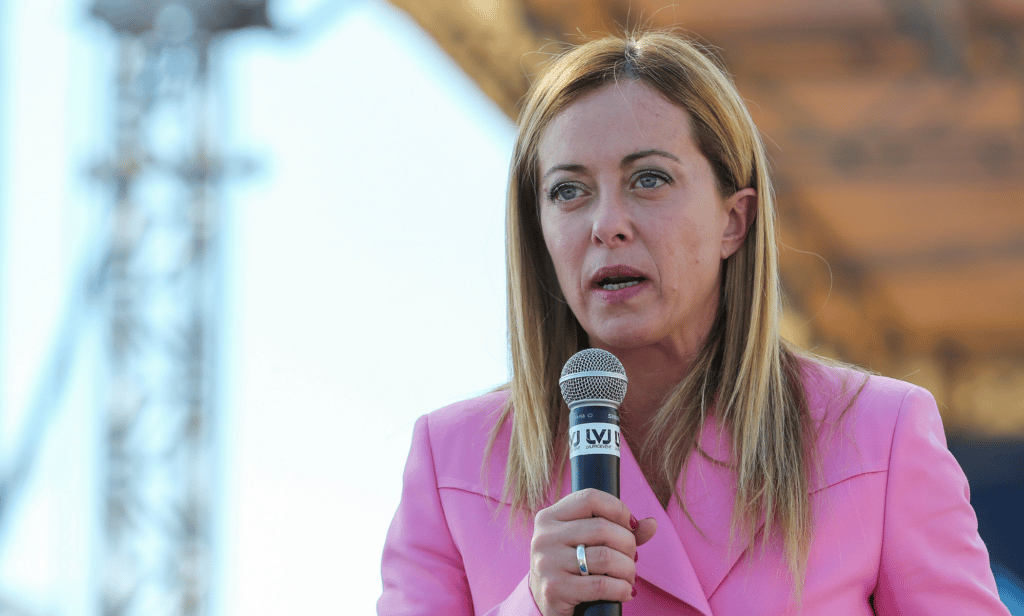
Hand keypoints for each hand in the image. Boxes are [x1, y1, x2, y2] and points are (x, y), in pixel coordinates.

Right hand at [528, 488, 657, 615]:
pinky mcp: (554, 589)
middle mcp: (544, 537)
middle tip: (632, 557)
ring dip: (628, 569)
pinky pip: (602, 585)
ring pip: (606, 557)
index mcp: (549, 517)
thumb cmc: (571, 567)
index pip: (590, 498)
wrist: (545, 603)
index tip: (630, 526)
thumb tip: (651, 524)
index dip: (618, 509)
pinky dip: (622, 589)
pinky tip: (625, 592)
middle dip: (628, 544)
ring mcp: (547, 563)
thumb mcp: (587, 543)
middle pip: (602, 528)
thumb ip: (619, 530)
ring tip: (629, 576)